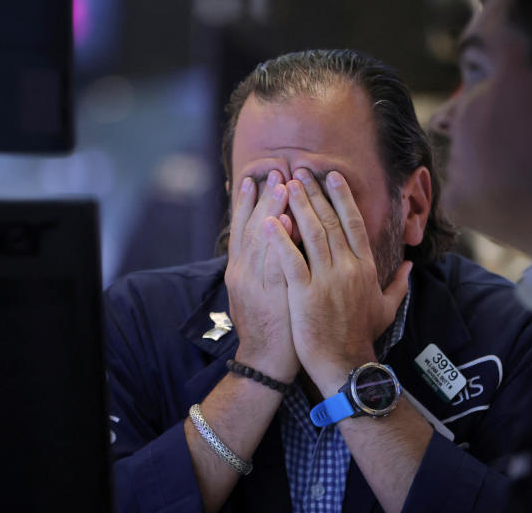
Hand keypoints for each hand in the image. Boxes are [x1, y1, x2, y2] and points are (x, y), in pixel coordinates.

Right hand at [225, 170, 298, 382]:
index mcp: (239, 270)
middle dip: (263, 197)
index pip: (241, 228)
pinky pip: (278, 264)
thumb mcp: (256, 291)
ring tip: (283, 184)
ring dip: (273, 210)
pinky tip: (292, 222)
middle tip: (274, 170)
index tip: (252, 177)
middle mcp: (243, 273)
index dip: (246, 202)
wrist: (265, 362)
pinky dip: (283, 242)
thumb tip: (275, 233)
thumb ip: (262, 263)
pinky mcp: (272, 297)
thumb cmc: (268, 325)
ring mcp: (256, 285)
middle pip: (251, 227)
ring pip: (262, 241)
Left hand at [263, 168, 411, 392]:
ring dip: (298, 206)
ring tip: (285, 184)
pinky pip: (291, 260)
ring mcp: (327, 279)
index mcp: (365, 267)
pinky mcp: (305, 293)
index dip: (342, 197)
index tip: (331, 176)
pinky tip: (268, 222)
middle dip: (314, 193)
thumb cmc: (363, 336)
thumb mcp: (387, 308)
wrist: (346, 365)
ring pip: (312, 233)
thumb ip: (399, 284)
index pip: (353, 223)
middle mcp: (348, 267)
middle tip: (301, 171)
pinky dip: (280, 239)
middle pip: (330, 221)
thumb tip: (410, 265)